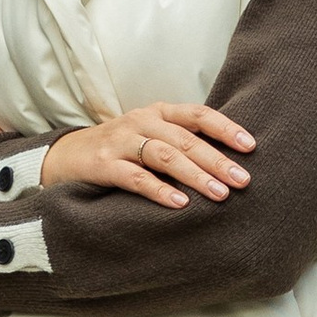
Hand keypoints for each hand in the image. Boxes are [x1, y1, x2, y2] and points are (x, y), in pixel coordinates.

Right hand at [44, 101, 254, 210]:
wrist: (65, 156)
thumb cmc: (120, 148)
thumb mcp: (150, 135)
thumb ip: (182, 141)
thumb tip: (230, 161)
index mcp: (158, 112)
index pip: (197, 115)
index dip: (225, 128)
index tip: (250, 146)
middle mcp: (141, 122)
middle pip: (186, 139)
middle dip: (217, 160)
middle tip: (242, 180)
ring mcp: (121, 142)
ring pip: (164, 156)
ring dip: (195, 175)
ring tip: (219, 194)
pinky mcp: (103, 165)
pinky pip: (135, 178)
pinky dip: (159, 191)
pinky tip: (180, 204)